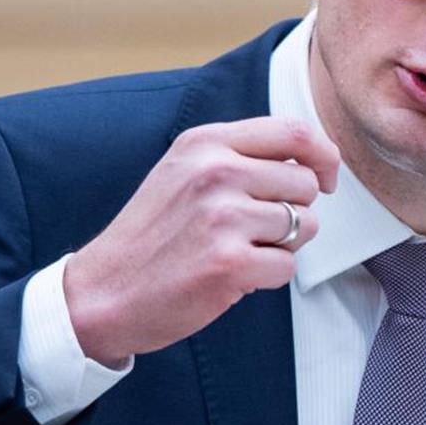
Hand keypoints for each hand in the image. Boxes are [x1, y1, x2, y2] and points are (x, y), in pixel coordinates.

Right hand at [62, 117, 339, 367]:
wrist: (101, 292)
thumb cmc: (153, 234)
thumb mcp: (186, 171)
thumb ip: (241, 155)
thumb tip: (311, 157)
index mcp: (206, 143)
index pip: (295, 131)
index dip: (323, 156)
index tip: (324, 179)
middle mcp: (215, 171)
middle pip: (305, 182)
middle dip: (296, 210)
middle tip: (258, 230)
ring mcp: (221, 216)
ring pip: (304, 225)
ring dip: (282, 245)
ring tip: (239, 250)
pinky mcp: (228, 262)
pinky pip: (287, 265)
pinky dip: (268, 276)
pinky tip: (233, 276)